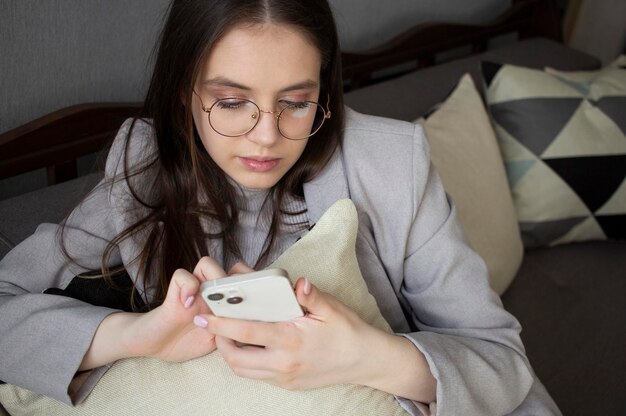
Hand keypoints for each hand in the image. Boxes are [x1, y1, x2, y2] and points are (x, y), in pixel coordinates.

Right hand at [79, 256, 241, 370]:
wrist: (153, 345)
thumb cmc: (187, 341)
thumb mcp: (216, 342)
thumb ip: (233, 333)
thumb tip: (256, 331)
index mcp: (225, 302)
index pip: (247, 283)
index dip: (256, 288)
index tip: (260, 304)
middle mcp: (212, 292)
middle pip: (232, 268)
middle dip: (239, 282)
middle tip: (238, 302)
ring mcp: (193, 290)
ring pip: (208, 264)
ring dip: (214, 279)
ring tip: (213, 301)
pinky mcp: (174, 294)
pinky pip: (183, 276)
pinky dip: (188, 288)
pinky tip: (188, 307)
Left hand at [197, 277, 386, 389]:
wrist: (365, 361)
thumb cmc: (348, 331)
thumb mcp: (331, 308)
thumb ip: (311, 296)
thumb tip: (297, 283)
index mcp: (290, 341)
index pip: (246, 332)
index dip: (221, 324)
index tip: (205, 316)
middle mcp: (283, 364)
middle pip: (236, 358)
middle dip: (219, 341)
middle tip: (216, 324)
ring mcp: (284, 378)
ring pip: (243, 371)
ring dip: (231, 354)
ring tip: (230, 335)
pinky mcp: (288, 385)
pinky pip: (257, 376)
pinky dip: (246, 362)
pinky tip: (251, 346)